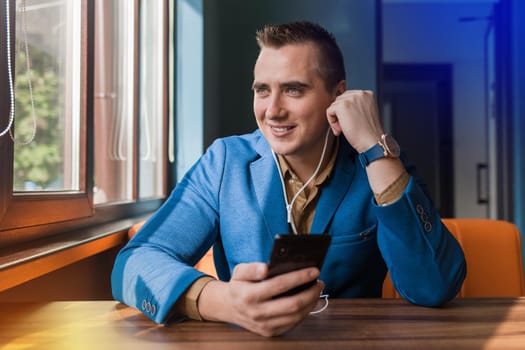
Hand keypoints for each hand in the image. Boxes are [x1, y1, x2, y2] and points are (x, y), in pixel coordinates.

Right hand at [198, 262, 323, 336]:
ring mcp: (265, 326)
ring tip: (316, 290)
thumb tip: (265, 268)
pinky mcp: (271, 332)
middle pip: (293, 304)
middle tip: (320, 282)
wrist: (230, 308)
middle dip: (311, 292)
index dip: (299, 277)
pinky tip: (309, 301)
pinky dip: (305, 312)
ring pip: (296, 316)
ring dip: (311, 302)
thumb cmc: (239, 286)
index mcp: (249, 295)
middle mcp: (257, 313)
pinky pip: (293, 323)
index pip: (279, 285)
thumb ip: (251, 268)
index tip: (314, 270)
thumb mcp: (239, 271)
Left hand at [326, 90, 383, 152]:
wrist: (371, 142)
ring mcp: (352, 98)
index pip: (349, 97)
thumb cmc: (368, 132)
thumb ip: (355, 106)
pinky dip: (332, 122)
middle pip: (340, 99)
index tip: (351, 121)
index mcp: (368, 94)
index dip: (346, 111)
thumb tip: (339, 106)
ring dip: (336, 118)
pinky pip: (329, 111)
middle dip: (340, 114)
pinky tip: (340, 130)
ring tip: (344, 129)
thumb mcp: (365, 113)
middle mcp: (361, 93)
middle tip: (345, 127)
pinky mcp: (343, 105)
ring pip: (334, 105)